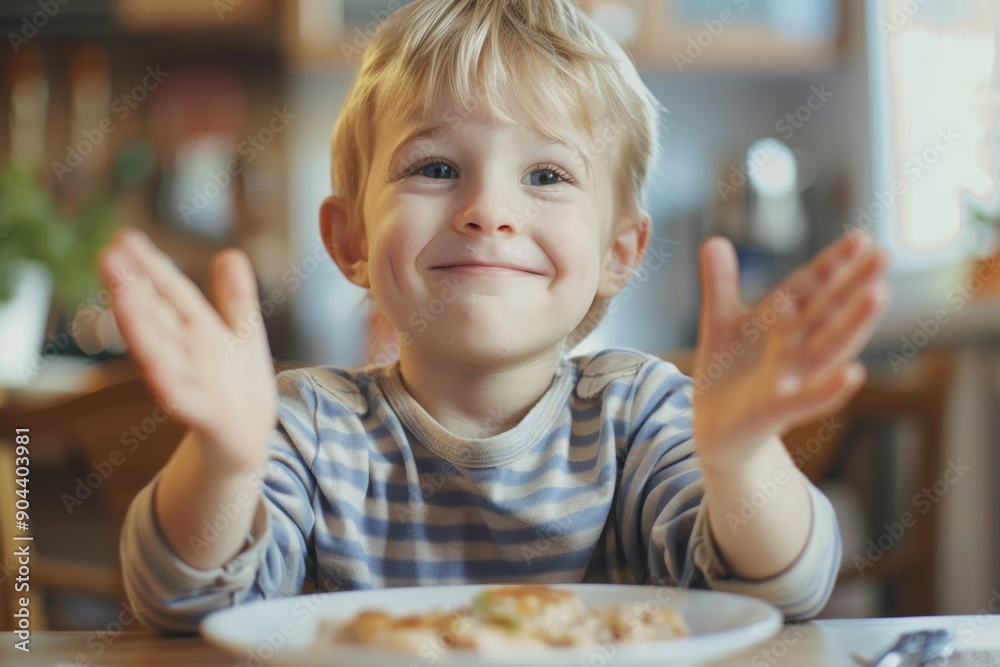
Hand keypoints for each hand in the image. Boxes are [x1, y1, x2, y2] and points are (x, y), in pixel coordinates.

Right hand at [98, 229, 276, 472]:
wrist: (246, 447)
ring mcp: (192, 388)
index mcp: (198, 334)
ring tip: (122, 298)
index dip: (152, 267)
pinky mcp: (208, 420)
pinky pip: (187, 405)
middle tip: (107, 256)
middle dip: (132, 289)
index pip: (172, 295)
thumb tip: (229, 253)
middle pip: (156, 320)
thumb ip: (236, 299)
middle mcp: (187, 358)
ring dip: (141, 330)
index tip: (124, 237)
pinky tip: (159, 377)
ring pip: (161, 356)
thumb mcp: (245, 337)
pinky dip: (173, 391)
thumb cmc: (238, 391)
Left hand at [691, 232, 889, 470]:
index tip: (860, 237)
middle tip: (884, 255)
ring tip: (877, 294)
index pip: (811, 288)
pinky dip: (829, 388)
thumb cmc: (727, 374)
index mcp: (783, 323)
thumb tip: (714, 240)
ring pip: (826, 349)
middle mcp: (795, 348)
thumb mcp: (720, 323)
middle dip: (853, 285)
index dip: (832, 265)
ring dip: (852, 324)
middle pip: (828, 313)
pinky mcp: (775, 409)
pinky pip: (806, 399)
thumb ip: (720, 285)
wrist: (714, 430)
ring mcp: (790, 379)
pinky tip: (854, 374)